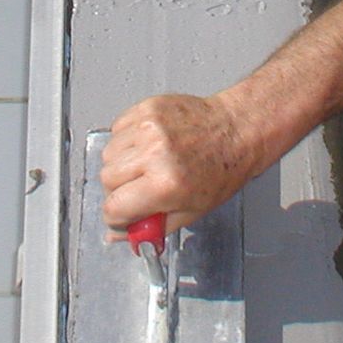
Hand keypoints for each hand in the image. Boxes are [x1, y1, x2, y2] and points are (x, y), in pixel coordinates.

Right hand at [100, 92, 255, 236]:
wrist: (236, 131)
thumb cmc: (221, 169)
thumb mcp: (190, 212)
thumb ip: (150, 227)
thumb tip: (118, 235)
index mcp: (165, 184)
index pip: (114, 207)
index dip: (116, 217)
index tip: (121, 216)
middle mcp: (155, 154)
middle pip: (106, 179)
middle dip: (119, 190)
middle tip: (138, 190)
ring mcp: (149, 128)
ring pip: (108, 154)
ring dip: (120, 164)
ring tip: (146, 165)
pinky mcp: (147, 108)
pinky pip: (117, 129)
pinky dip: (125, 141)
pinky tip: (146, 145)